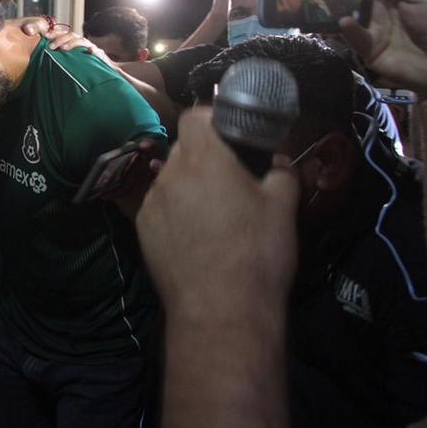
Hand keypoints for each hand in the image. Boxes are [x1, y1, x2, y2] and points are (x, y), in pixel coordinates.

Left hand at [17, 16, 114, 65]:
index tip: (44, 35)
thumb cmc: (83, 66)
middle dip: (60, 39)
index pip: (63, 33)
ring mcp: (91, 48)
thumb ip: (59, 56)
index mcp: (73, 42)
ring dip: (72, 43)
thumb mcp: (69, 60)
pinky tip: (89, 50)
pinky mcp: (100, 56)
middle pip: (70, 35)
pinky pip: (97, 52)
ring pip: (81, 41)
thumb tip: (42, 54)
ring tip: (63, 49)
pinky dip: (93, 50)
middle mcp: (81, 43)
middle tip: (50, 46)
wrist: (104, 72)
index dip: (54, 33)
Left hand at [137, 108, 298, 318]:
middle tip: (231, 179)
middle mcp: (169, 175)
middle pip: (183, 150)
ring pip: (170, 181)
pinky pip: (160, 209)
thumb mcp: (283, 208)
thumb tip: (277, 161)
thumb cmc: (256, 253)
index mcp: (203, 158)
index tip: (230, 133)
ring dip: (189, 187)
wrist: (221, 311)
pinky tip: (196, 238)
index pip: (194, 116)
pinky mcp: (142, 233)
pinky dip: (176, 213)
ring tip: (215, 215)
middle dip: (205, 158)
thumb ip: (281, 173)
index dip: (212, 119)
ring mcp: (151, 205)